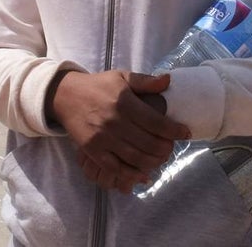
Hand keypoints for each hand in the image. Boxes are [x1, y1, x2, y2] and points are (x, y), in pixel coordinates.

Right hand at [48, 70, 190, 192]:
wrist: (66, 96)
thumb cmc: (98, 86)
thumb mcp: (121, 77)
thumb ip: (145, 81)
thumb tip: (168, 80)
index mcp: (124, 102)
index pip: (156, 122)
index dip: (175, 130)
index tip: (185, 133)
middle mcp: (114, 121)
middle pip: (149, 143)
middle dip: (166, 148)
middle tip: (171, 147)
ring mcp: (103, 138)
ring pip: (136, 158)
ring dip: (154, 162)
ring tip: (161, 158)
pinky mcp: (93, 150)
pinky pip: (116, 167)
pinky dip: (132, 174)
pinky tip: (143, 174)